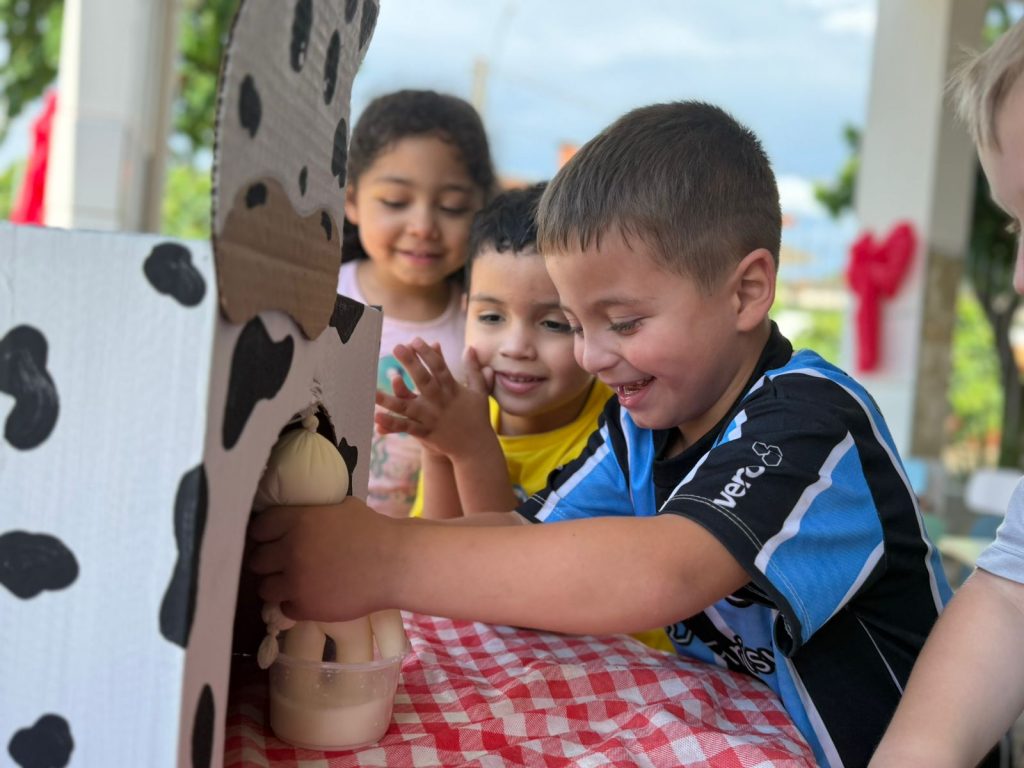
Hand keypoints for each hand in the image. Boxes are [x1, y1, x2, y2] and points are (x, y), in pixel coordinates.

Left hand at [247, 497, 396, 621]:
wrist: (395, 564)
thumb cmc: (374, 531)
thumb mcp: (340, 507)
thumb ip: (313, 512)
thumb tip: (297, 514)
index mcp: (297, 520)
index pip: (259, 528)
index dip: (265, 534)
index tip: (271, 539)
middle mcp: (290, 550)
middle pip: (257, 560)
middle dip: (269, 561)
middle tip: (283, 563)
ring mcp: (296, 581)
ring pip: (265, 588)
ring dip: (277, 585)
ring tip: (294, 583)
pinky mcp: (306, 607)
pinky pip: (284, 608)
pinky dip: (295, 604)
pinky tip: (310, 596)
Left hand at [374, 338, 491, 460]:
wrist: (476, 448)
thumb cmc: (477, 417)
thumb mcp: (479, 391)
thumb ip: (473, 369)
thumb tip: (470, 347)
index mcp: (452, 390)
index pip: (439, 367)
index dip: (427, 353)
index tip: (415, 340)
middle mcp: (440, 402)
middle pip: (424, 380)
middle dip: (411, 363)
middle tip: (397, 347)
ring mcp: (431, 418)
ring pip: (407, 406)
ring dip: (389, 398)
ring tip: (371, 390)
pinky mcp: (425, 432)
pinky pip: (406, 427)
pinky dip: (392, 424)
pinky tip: (377, 418)